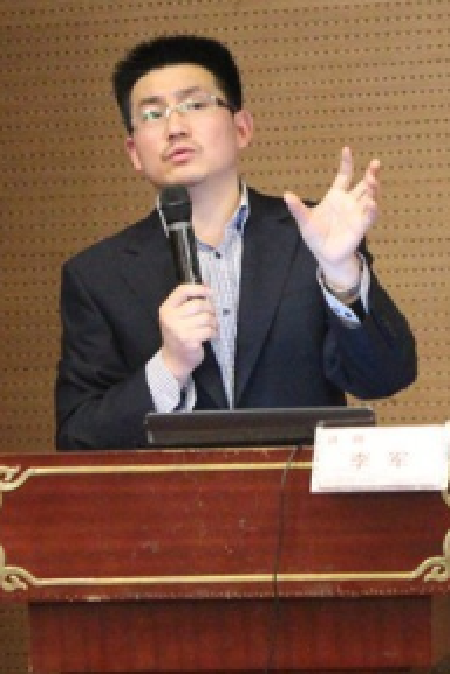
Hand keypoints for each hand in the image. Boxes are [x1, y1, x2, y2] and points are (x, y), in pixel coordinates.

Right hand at [159, 284, 217, 384]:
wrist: (174, 360)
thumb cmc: (178, 335)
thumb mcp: (176, 317)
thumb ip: (187, 303)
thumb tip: (207, 287)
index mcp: (166, 309)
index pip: (182, 291)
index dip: (198, 288)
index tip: (210, 291)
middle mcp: (171, 319)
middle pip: (198, 304)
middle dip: (210, 308)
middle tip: (213, 314)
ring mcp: (180, 331)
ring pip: (206, 318)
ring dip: (214, 322)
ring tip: (213, 326)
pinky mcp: (190, 342)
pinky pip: (209, 331)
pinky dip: (214, 332)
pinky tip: (212, 334)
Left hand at [284, 146, 379, 287]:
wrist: (325, 255)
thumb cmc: (316, 236)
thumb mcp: (304, 221)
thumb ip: (298, 209)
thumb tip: (286, 195)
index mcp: (336, 196)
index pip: (345, 175)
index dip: (347, 163)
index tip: (347, 149)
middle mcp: (350, 202)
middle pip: (364, 184)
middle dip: (371, 174)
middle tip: (375, 164)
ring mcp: (357, 213)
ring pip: (370, 197)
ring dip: (374, 188)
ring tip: (373, 180)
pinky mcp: (361, 227)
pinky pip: (369, 217)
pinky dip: (372, 210)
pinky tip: (371, 203)